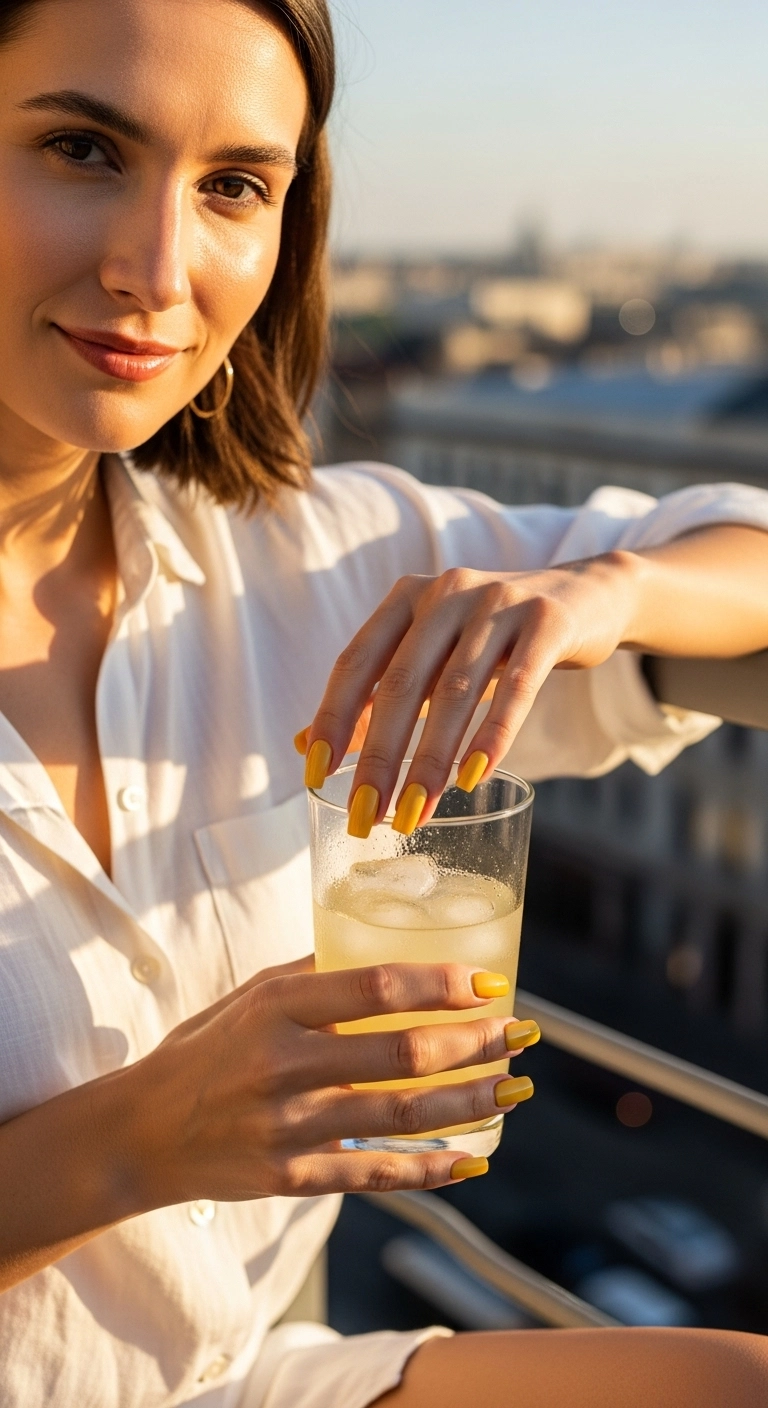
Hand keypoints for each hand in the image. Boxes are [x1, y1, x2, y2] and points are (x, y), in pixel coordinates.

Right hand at [125, 958, 537, 1202]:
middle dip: (475, 1043)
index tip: (490, 982)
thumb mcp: (248, 996)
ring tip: (515, 1089)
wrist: (141, 1134)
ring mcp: (289, 1126)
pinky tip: (471, 1159)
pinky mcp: (291, 1178)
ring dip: (470, 1102)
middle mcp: (285, 1064)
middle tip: (521, 1034)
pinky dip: (429, 1169)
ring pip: (401, 1115)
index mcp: (278, 1007)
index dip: (443, 983)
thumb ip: (312, 975)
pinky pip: (374, 1175)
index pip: (377, 986)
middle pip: (403, 1053)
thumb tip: (386, 952)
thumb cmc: (204, 1052)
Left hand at [301, 553, 640, 832]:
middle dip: (379, 757)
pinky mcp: (546, 624)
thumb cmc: (492, 637)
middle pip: (400, 684)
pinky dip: (490, 736)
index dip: (332, 718)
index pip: (355, 662)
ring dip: (430, 761)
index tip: (315, 775)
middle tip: (365, 816)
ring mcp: (498, 604)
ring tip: (414, 814)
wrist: (584, 596)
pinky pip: (515, 687)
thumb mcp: (431, 655)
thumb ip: (374, 695)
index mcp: (406, 598)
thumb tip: (306, 744)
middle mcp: (446, 593)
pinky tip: (471, 778)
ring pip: (454, 692)